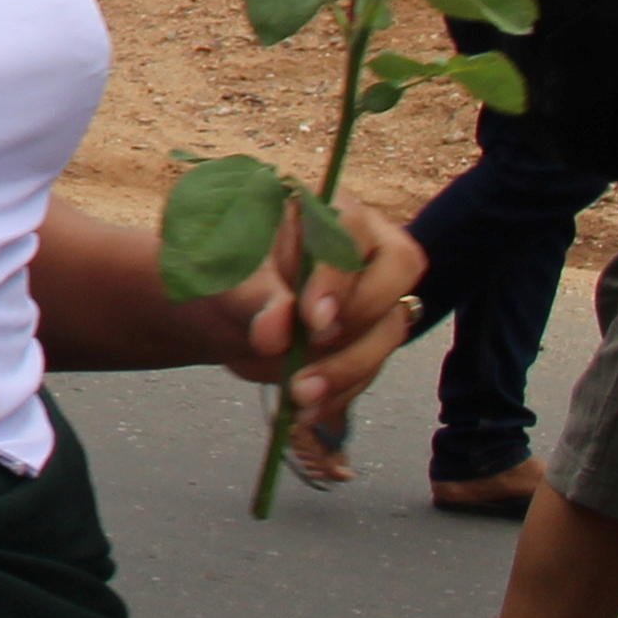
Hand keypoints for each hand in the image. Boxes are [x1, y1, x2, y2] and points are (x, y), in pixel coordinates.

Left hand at [195, 194, 425, 404]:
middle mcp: (361, 243)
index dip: (340, 272)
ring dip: (347, 368)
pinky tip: (306, 408)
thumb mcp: (222, 277)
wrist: (219, 310)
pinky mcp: (370, 335)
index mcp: (321, 209)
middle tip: (313, 344)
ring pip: (389, 326)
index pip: (352, 225)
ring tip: (299, 395)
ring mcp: (373, 291)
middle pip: (398, 268)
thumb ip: (252, 299)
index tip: (313, 318)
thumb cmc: (219, 272)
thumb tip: (276, 330)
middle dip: (357, 317)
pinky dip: (341, 391)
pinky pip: (372, 366)